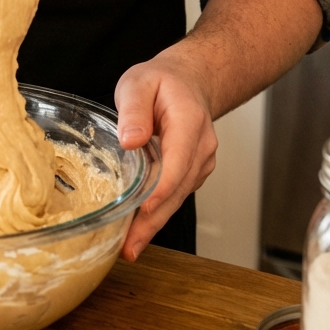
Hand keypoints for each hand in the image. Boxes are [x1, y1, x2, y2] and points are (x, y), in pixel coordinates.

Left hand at [114, 48, 217, 260]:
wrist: (188, 82)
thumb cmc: (162, 82)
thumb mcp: (140, 83)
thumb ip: (134, 109)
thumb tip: (130, 139)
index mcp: (190, 123)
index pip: (178, 163)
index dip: (160, 191)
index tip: (142, 212)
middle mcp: (201, 148)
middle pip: (177, 190)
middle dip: (153, 221)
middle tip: (129, 247)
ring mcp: (199, 164)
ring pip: (176, 198)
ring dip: (153, 222)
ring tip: (128, 246)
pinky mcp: (191, 173)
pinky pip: (174, 195)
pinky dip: (157, 212)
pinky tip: (138, 228)